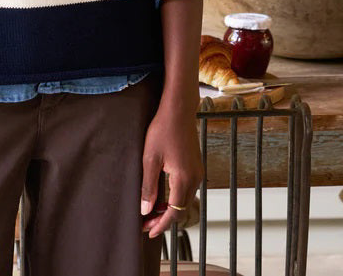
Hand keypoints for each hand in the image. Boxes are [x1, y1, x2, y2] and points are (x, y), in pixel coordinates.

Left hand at [140, 103, 202, 237]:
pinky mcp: (196, 165)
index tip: (148, 232)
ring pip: (184, 199)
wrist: (178, 109)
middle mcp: (194, 178)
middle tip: (145, 223)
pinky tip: (162, 196)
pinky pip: (186, 189)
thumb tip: (145, 210)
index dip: (161, 225)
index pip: (174, 213)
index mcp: (184, 179)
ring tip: (151, 212)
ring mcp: (197, 172)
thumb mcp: (150, 159)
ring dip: (169, 208)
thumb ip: (148, 186)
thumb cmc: (162, 129)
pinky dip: (175, 197)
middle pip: (180, 209)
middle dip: (163, 219)